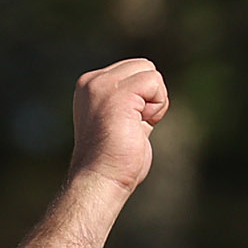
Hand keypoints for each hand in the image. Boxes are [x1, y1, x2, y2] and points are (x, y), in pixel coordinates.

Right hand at [68, 59, 169, 195]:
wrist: (100, 181)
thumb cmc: (114, 163)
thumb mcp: (122, 123)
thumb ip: (133, 104)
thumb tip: (154, 96)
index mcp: (90, 87)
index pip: (132, 71)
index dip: (142, 97)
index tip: (128, 125)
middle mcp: (93, 82)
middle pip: (143, 66)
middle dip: (150, 95)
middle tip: (135, 125)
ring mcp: (103, 86)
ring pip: (150, 71)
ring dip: (154, 102)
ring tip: (135, 126)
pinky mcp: (119, 94)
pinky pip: (155, 82)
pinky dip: (157, 105)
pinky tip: (140, 124)